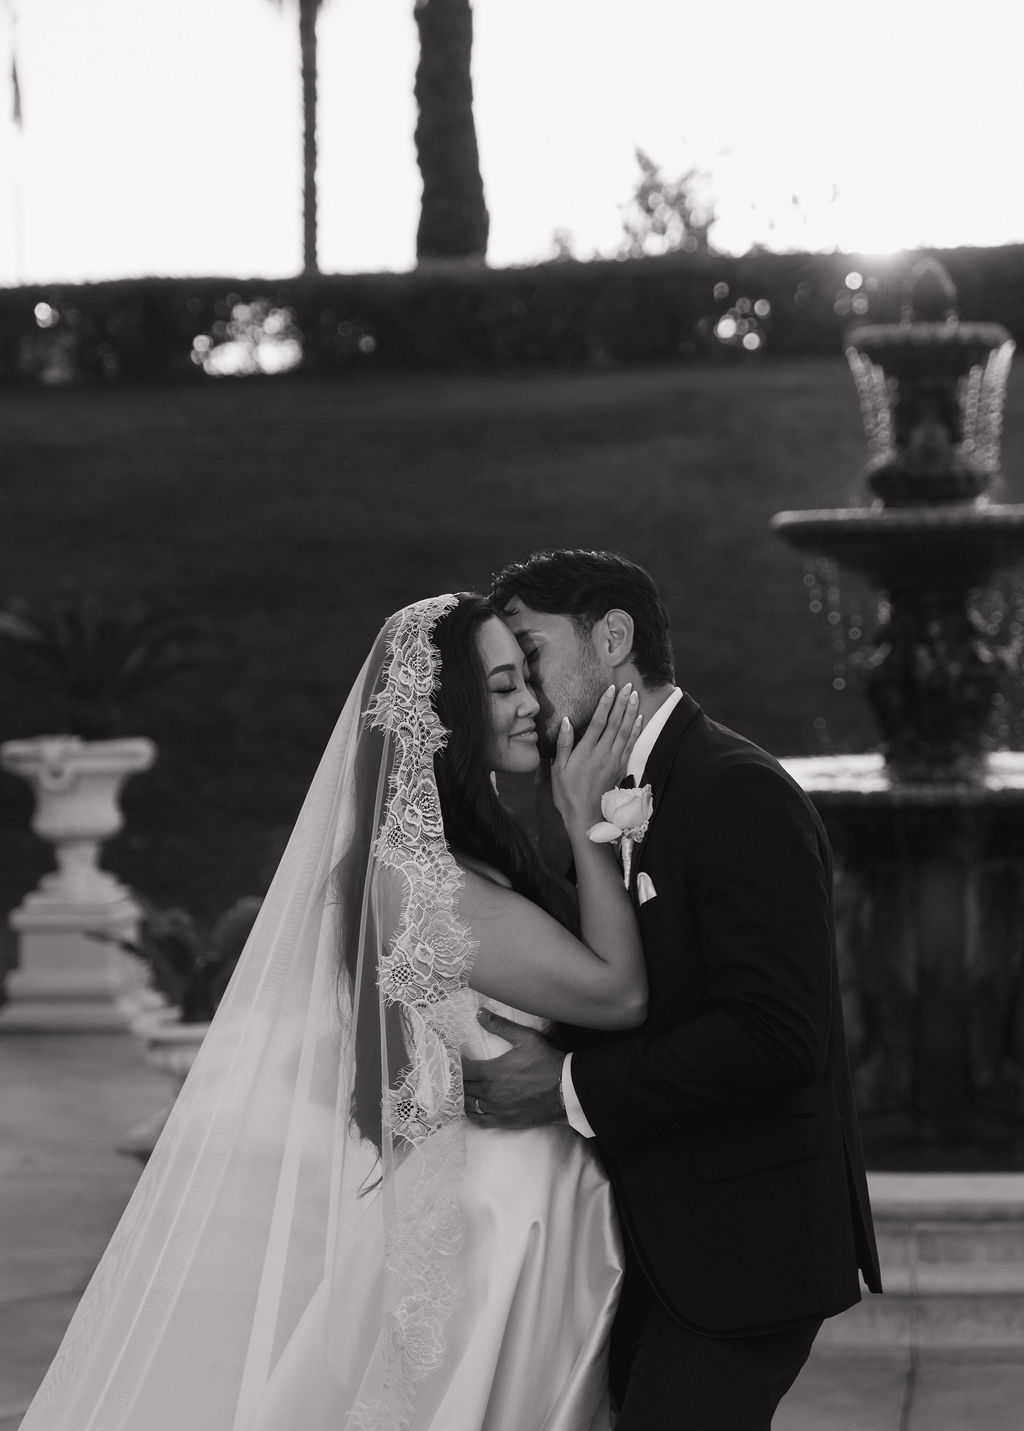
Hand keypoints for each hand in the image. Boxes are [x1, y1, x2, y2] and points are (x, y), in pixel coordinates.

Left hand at [463, 1010, 565, 1127]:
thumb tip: (479, 1013)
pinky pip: (480, 1120)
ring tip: (463, 1089)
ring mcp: (497, 1109)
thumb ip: (500, 1026)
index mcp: (492, 1071)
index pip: (464, 1070)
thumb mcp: (525, 1038)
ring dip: (463, 1096)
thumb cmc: (546, 1061)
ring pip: (469, 1105)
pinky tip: (471, 1107)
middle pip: (464, 1088)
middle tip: (457, 1074)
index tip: (456, 1059)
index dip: (457, 1064)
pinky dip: (471, 1113)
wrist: (566, 1088)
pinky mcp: (505, 1121)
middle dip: (458, 1080)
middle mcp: (491, 1092)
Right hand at [550, 683, 641, 834]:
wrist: (586, 817)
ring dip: (631, 713)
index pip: (598, 722)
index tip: (611, 688)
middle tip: (628, 686)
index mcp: (586, 751)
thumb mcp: (559, 769)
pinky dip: (636, 731)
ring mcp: (614, 760)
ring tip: (635, 696)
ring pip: (625, 731)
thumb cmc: (567, 794)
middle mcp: (603, 753)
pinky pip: (631, 745)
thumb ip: (564, 744)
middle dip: (622, 703)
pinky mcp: (621, 767)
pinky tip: (639, 720)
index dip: (605, 704)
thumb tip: (567, 721)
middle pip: (615, 723)